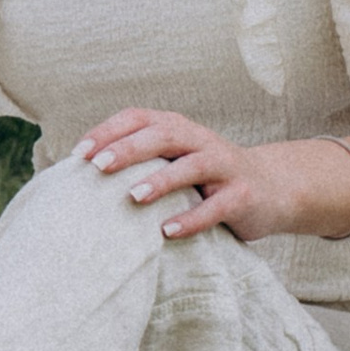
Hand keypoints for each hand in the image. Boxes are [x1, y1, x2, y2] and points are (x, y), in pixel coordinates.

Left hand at [72, 108, 349, 243]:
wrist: (272, 189)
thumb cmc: (205, 179)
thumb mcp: (174, 161)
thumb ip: (139, 162)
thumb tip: (77, 177)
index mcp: (177, 128)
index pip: (137, 118)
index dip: (108, 131)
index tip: (79, 154)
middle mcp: (200, 140)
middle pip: (163, 135)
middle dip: (129, 148)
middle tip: (98, 167)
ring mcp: (224, 167)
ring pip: (191, 167)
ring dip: (160, 181)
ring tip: (132, 197)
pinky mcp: (243, 196)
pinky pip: (216, 207)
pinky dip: (192, 219)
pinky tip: (166, 232)